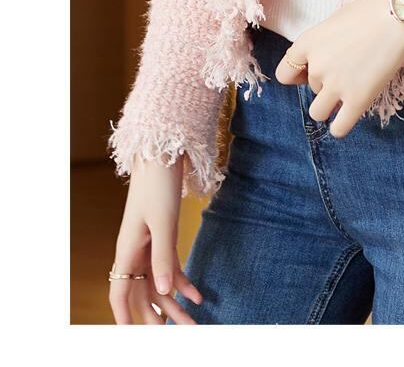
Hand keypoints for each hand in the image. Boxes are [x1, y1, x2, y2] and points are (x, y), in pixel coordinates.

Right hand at [109, 156, 201, 326]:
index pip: (119, 292)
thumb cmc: (158, 184)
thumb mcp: (163, 222)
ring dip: (174, 306)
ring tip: (193, 324)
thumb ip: (163, 258)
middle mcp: (135, 251)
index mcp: (127, 249)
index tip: (132, 340)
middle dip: (158, 319)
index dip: (124, 317)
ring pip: (159, 285)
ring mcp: (149, 245)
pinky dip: (183, 283)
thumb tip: (164, 294)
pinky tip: (198, 296)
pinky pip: (170, 268)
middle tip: (178, 337)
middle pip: (143, 295)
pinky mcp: (162, 237)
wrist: (163, 150)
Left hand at [275, 0, 403, 137]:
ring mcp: (336, 85)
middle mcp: (317, 66)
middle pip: (311, 88)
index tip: (310, 72)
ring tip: (346, 92)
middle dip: (326, 82)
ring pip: (318, 112)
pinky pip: (338, 128)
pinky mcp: (357, 100)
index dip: (297, 75)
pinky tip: (348, 115)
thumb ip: (319, 45)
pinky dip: (340, 127)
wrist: (398, 14)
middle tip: (348, 67)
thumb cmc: (368, 12)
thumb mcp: (333, 21)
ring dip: (329, 105)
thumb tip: (313, 67)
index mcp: (307, 43)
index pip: (284, 74)